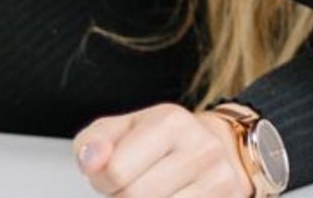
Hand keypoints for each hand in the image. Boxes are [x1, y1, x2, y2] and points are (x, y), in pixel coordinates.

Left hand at [73, 103, 252, 197]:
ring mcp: (220, 180)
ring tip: (154, 192)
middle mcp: (203, 148)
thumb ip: (93, 142)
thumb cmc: (158, 143)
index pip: (115, 172)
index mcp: (172, 122)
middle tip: (135, 184)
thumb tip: (92, 161)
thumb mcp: (121, 131)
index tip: (115, 174)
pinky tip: (172, 196)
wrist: (215, 149)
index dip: (103, 180)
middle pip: (135, 197)